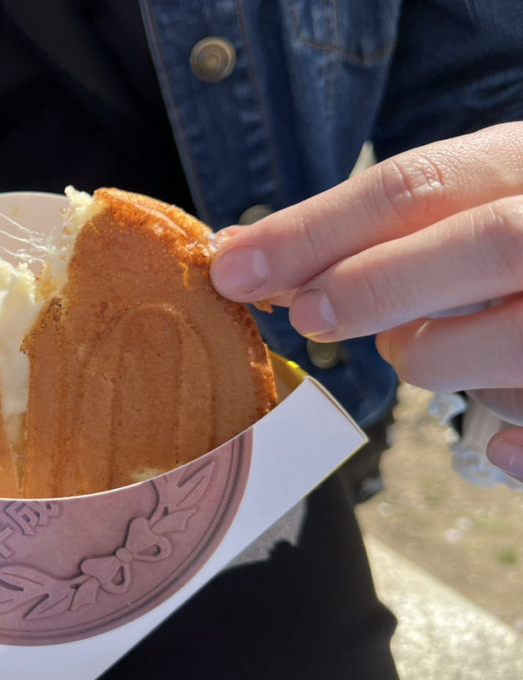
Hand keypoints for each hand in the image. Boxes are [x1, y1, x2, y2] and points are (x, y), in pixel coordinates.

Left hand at [209, 121, 522, 480]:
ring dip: (437, 357)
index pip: (416, 185)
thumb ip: (378, 227)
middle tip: (308, 316)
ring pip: (509, 344)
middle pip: (483, 246)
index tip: (233, 268)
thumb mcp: (468, 196)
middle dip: (375, 285)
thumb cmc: (517, 229)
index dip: (314, 230)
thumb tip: (244, 261)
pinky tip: (505, 446)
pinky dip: (514, 446)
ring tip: (420, 348)